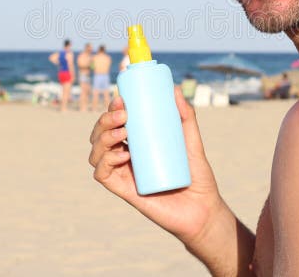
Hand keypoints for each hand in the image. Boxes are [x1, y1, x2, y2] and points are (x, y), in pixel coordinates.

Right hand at [88, 87, 224, 244]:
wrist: (203, 208)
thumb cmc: (196, 176)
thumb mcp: (191, 140)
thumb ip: (186, 116)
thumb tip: (175, 89)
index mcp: (137, 143)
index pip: (115, 122)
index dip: (112, 109)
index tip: (121, 98)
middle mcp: (125, 157)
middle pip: (100, 135)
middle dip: (105, 121)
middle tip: (123, 115)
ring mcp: (123, 174)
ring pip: (96, 153)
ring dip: (102, 139)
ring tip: (123, 133)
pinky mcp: (125, 191)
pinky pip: (102, 175)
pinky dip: (105, 162)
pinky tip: (122, 155)